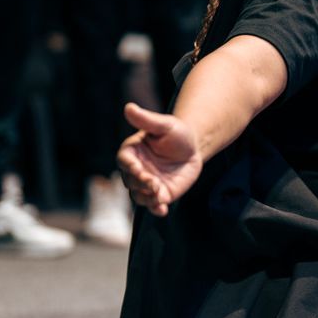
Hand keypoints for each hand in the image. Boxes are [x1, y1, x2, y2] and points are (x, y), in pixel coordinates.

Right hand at [116, 102, 201, 216]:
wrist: (193, 148)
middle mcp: (136, 170)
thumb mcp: (164, 125)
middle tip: (153, 182)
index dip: (128, 166)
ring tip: (159, 196)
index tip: (137, 168)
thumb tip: (129, 107)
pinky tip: (163, 210)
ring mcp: (147, 184)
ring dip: (147, 198)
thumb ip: (146, 120)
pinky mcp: (160, 194)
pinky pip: (153, 205)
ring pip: (138, 196)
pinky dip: (156, 209)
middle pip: (130, 180)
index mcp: (132, 152)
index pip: (123, 160)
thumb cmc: (176, 133)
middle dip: (140, 183)